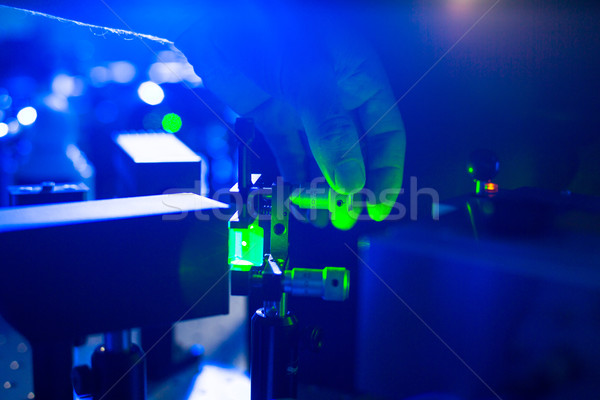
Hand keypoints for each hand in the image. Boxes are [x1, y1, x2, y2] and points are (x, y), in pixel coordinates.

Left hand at [175, 2, 404, 222]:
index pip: (386, 135)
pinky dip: (292, 175)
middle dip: (353, 186)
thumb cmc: (271, 30)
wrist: (215, 18)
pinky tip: (295, 196)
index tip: (378, 204)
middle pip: (355, 151)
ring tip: (320, 214)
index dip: (386, 172)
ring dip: (322, 187)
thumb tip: (351, 182)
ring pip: (322, 157)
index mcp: (361, 81)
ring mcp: (304, 108)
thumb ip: (332, 131)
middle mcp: (337, 97)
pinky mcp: (273, 115)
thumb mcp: (312, 80)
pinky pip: (288, 152)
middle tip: (346, 216)